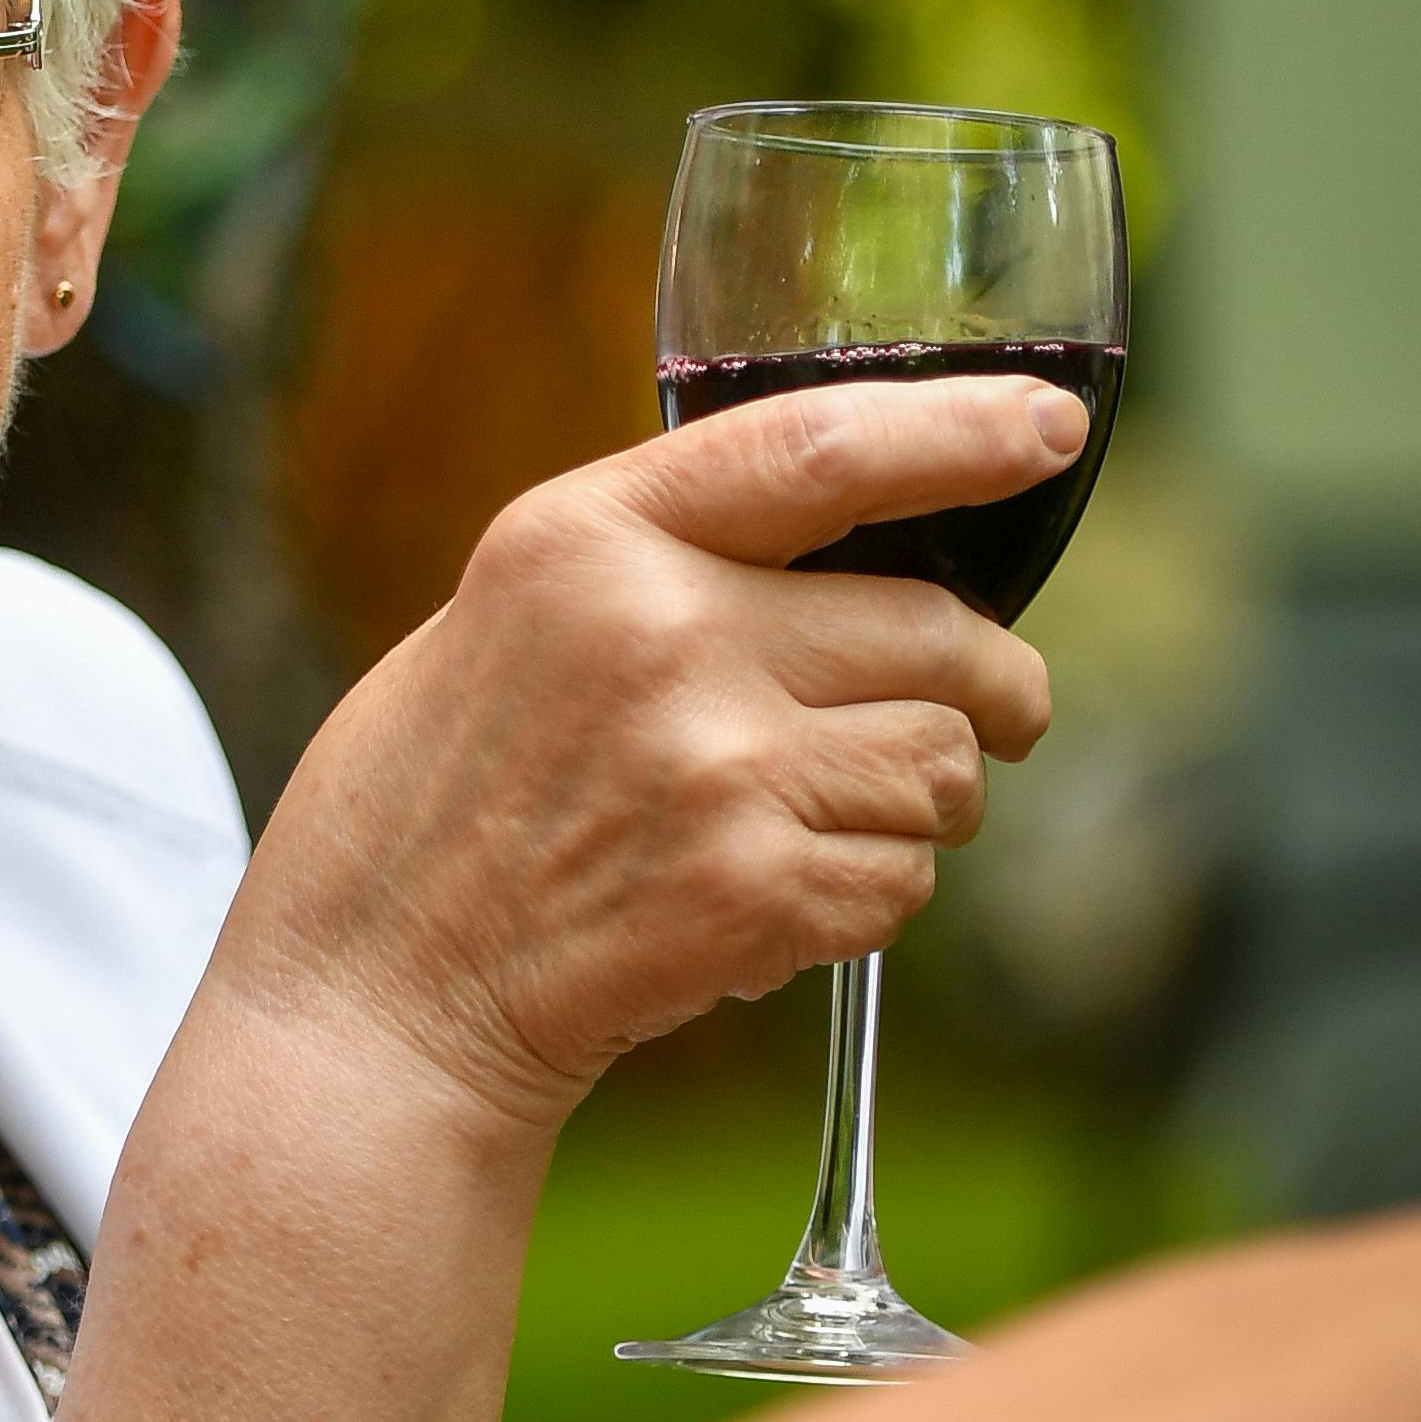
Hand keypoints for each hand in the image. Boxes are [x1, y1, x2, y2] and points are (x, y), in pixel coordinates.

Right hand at [222, 376, 1075, 1136]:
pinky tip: (769, 901)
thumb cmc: (431, 800)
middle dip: (990, 685)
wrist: (375, 991)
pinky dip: (867, 896)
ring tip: (810, 823)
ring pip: (941, 764)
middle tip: (988, 713)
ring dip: (916, 803)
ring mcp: (714, 766)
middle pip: (934, 632)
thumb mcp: (507, 613)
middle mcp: (661, 632)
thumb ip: (656, 561)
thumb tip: (854, 546)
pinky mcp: (753, 891)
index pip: (819, 446)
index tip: (1045, 430)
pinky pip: (902, 879)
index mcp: (585, 537)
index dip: (961, 431)